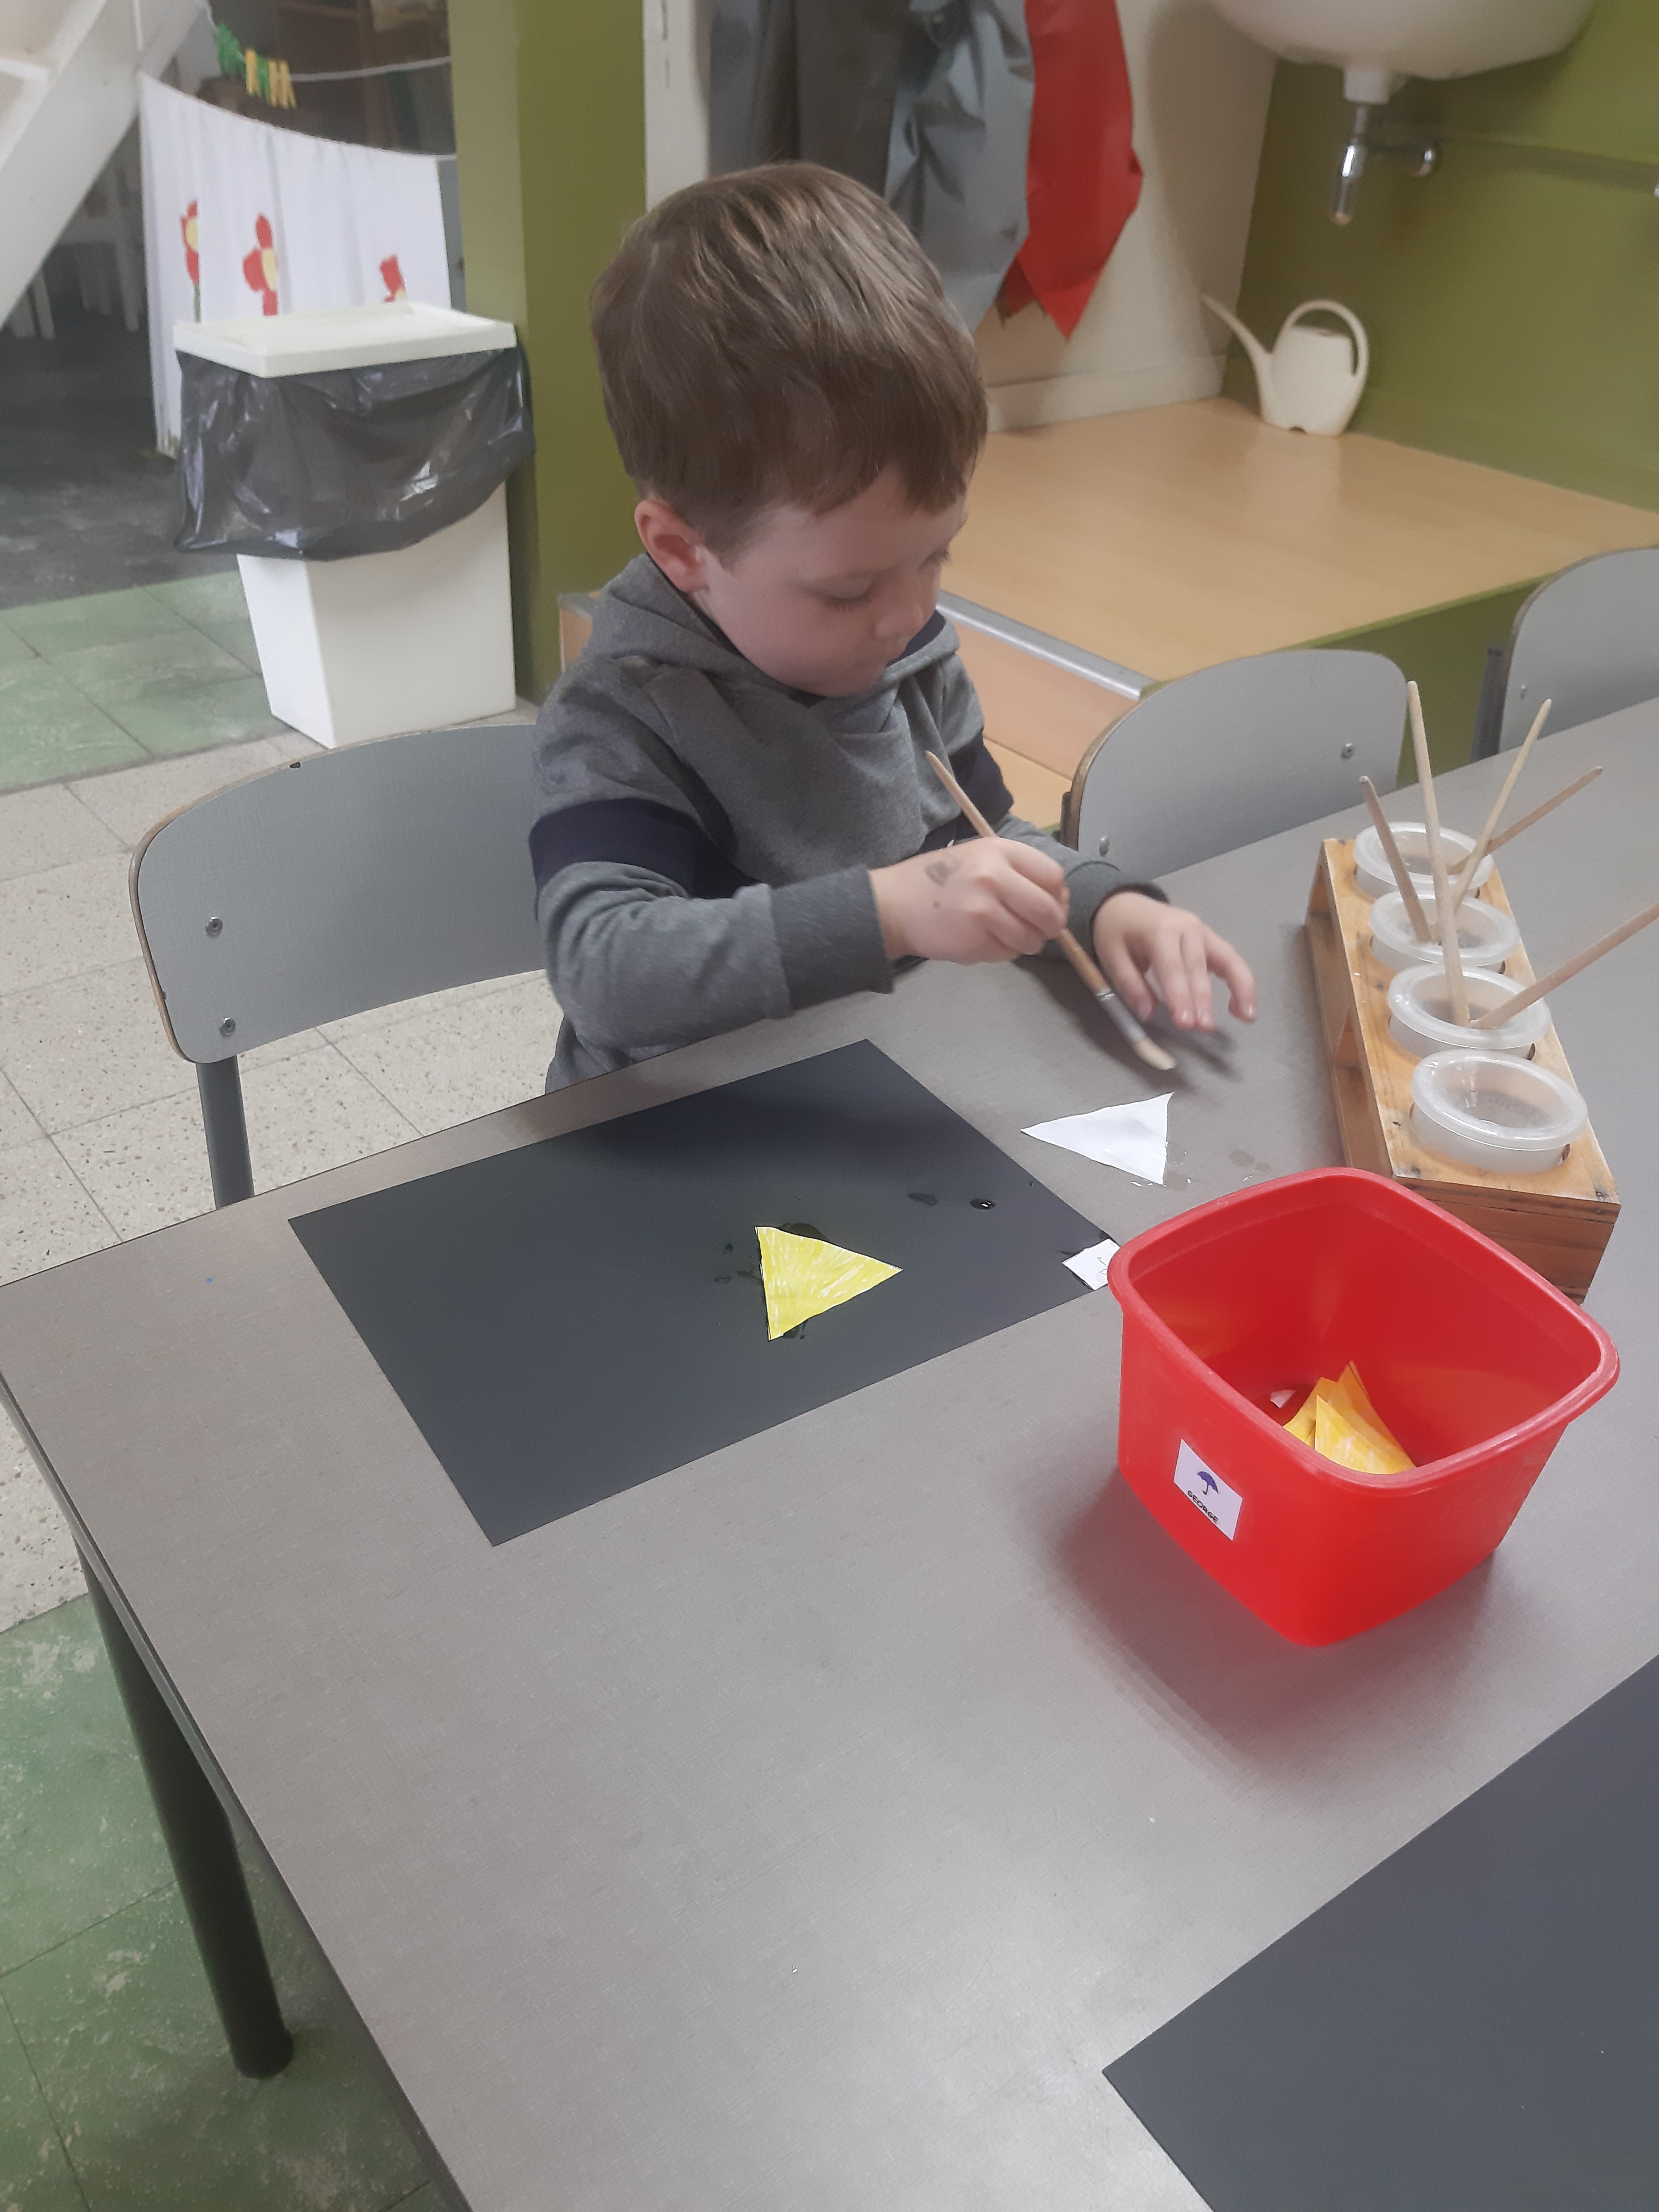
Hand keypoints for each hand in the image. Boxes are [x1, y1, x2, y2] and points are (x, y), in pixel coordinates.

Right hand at [871, 841, 1069, 963]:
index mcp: (999, 851)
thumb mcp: (978, 858)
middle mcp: (994, 876)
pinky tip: (982, 940)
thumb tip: (1057, 899)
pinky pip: (1008, 953)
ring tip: (1005, 935)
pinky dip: (1002, 952)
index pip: (1053, 876)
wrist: (893, 904)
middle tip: (1039, 931)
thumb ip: (1016, 871)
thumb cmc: (938, 881)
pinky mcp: (974, 938)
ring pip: (1031, 937)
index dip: (1058, 896)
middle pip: (1049, 911)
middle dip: (1050, 926)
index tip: (1051, 906)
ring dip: (1026, 943)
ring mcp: (984, 909)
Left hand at [1091, 892, 1256, 1030]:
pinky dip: (1241, 981)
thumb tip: (1147, 1013)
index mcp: (1159, 930)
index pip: (1172, 967)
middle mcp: (1186, 927)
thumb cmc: (1117, 932)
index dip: (1179, 995)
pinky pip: (1231, 959)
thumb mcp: (1112, 957)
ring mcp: (1203, 931)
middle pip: (1198, 967)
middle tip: (1204, 1027)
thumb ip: (1130, 985)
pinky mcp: (1211, 939)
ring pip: (1227, 959)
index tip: (1184, 1022)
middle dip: (1202, 999)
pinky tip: (1242, 1007)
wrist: (1125, 905)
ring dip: (1239, 988)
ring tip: (1246, 1017)